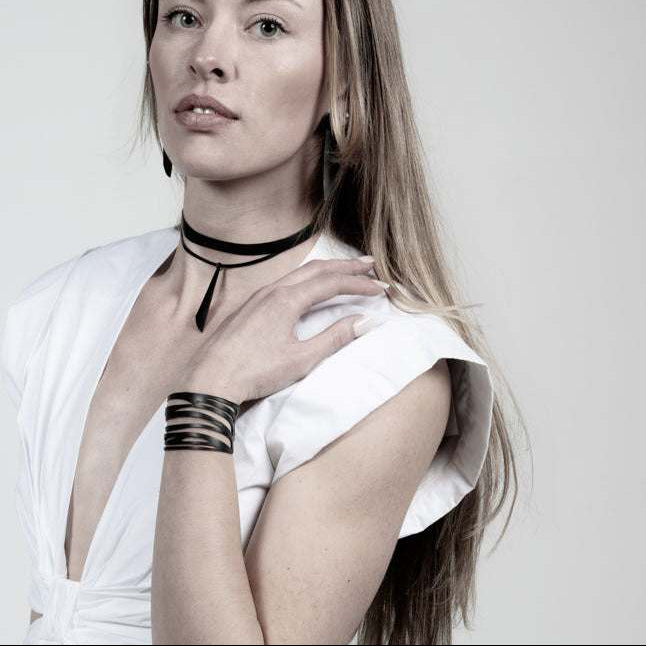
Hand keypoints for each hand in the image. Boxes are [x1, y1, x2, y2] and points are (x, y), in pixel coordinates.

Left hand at [178, 257, 386, 403]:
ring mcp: (259, 296)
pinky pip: (286, 281)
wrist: (210, 379)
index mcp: (287, 300)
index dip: (359, 284)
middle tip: (370, 264)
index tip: (380, 288)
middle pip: (317, 269)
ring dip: (326, 270)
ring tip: (346, 270)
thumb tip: (366, 320)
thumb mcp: (301, 359)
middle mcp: (273, 290)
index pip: (332, 283)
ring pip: (299, 273)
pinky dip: (308, 278)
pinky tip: (310, 286)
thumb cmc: (255, 372)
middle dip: (346, 266)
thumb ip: (335, 337)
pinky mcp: (251, 306)